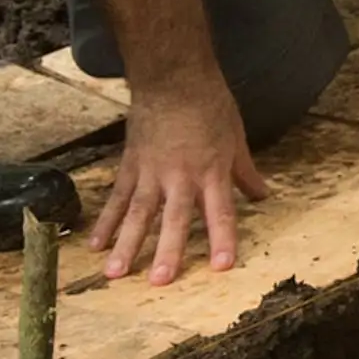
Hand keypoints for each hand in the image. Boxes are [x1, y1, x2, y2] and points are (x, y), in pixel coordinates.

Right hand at [91, 77, 269, 284]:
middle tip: (160, 281)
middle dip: (167, 251)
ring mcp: (151, 172)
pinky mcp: (130, 165)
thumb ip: (245, 172)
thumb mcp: (236, 138)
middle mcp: (180, 176)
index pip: (219, 212)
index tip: (221, 267)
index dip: (222, 239)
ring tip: (115, 274)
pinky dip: (105, 222)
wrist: (173, 77)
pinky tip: (96, 246)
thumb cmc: (210, 105)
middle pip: (173, 219)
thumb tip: (262, 196)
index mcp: (211, 171)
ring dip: (127, 245)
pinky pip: (116, 198)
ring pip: (137, 214)